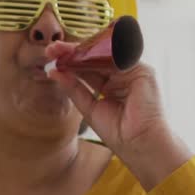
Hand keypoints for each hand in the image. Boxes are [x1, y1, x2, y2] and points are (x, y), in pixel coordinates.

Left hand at [45, 43, 191, 189]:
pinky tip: (80, 53)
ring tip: (59, 50)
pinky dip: (99, 54)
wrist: (138, 145)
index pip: (89, 68)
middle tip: (51, 49)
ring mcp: (133, 72)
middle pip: (95, 59)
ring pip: (104, 56)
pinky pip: (118, 58)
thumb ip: (74, 88)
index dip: (70, 63)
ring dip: (82, 51)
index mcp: (113, 85)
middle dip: (73, 53)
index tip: (51, 59)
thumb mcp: (89, 108)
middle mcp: (123, 76)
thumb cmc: (119, 133)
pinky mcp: (142, 71)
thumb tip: (54, 72)